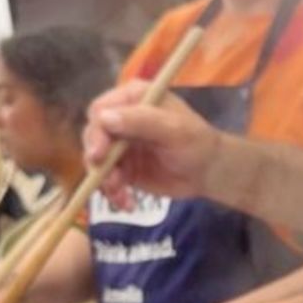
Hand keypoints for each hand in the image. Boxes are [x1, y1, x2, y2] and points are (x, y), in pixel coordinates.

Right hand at [84, 80, 221, 209]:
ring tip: (122, 195)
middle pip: (93, 136)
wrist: (208, 171)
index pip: (100, 110)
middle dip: (97, 160)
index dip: (96, 132)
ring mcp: (120, 144)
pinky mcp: (123, 167)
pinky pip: (108, 179)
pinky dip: (113, 192)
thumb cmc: (196, 142)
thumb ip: (140, 121)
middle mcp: (121, 118)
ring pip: (97, 161)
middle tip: (109, 180)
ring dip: (105, 180)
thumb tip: (104, 118)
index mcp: (132, 99)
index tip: (100, 154)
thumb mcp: (172, 129)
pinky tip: (126, 203)